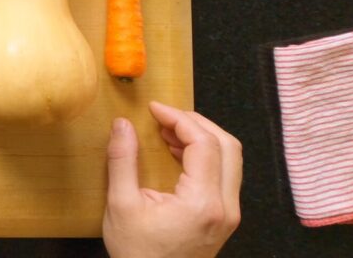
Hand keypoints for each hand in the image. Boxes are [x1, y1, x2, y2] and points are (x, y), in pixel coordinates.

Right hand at [103, 101, 241, 257]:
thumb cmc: (138, 254)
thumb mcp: (121, 205)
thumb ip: (122, 161)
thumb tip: (122, 125)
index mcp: (202, 202)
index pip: (204, 143)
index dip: (180, 118)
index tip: (155, 110)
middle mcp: (224, 207)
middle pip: (228, 146)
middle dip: (197, 123)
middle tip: (166, 116)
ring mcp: (228, 214)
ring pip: (231, 159)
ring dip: (203, 137)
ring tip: (169, 131)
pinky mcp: (224, 218)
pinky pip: (224, 174)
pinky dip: (206, 155)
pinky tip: (178, 153)